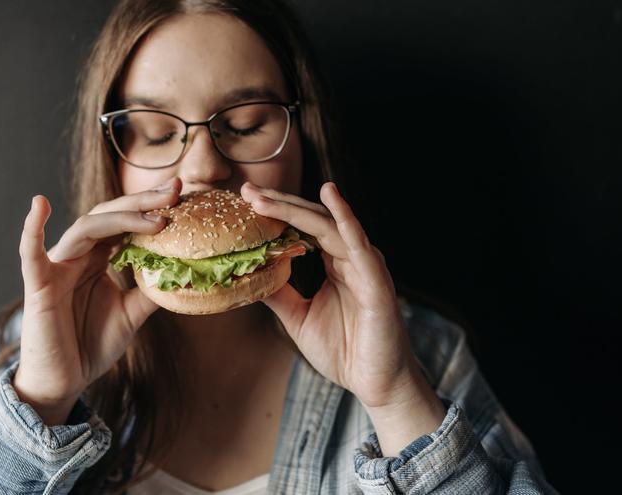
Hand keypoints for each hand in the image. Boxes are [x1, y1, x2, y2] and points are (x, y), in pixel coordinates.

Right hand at [14, 177, 181, 424]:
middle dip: (142, 201)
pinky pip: (31, 253)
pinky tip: (40, 205)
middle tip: (175, 189)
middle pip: (109, 216)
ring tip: (154, 216)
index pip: (125, 222)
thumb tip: (185, 272)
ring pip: (86, 228)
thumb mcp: (131, 314)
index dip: (151, 207)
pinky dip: (32, 229)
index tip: (183, 195)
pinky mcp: (39, 285)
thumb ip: (151, 290)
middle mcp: (77, 255)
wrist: (64, 381)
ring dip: (120, 218)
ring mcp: (57, 267)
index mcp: (97, 258)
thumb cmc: (90, 344)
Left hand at [240, 181, 429, 409]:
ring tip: (265, 197)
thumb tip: (250, 274)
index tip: (245, 200)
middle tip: (247, 189)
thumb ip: (279, 293)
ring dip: (296, 208)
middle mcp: (351, 257)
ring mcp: (365, 265)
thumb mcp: (299, 317)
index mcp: (335, 263)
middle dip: (278, 203)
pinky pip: (358, 242)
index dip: (275, 213)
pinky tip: (330, 195)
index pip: (302, 228)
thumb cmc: (345, 351)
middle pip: (312, 218)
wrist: (376, 384)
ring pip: (328, 224)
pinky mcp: (376, 278)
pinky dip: (345, 216)